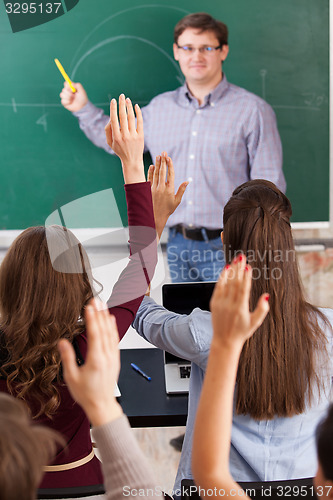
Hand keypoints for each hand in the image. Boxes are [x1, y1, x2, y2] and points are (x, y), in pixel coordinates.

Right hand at [58, 299, 122, 426]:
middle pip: (104, 331)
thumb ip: (68, 358)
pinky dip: (113, 328)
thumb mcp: (71, 377)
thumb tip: (62, 342)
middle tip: (96, 300)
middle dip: (100, 313)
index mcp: (96, 360)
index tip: (89, 307)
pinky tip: (111, 320)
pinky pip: (115, 340)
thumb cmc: (86, 394)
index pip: (95, 335)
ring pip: (111, 334)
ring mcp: (113, 357)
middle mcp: (107, 357)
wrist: (102, 405)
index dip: (92, 319)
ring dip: (107, 318)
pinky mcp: (116, 358)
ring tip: (103, 305)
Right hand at [60, 81, 87, 111]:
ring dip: (68, 97)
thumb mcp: (82, 91)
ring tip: (72, 99)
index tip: (70, 88)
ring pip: (61, 94)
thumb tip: (71, 83)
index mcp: (71, 88)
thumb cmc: (82, 99)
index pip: (66, 83)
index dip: (67, 85)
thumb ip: (78, 85)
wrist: (82, 107)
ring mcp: (65, 97)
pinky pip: (62, 101)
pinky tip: (70, 103)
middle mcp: (67, 92)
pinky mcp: (64, 102)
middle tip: (73, 95)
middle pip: (63, 89)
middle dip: (68, 93)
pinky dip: (67, 102)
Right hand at [105, 94, 144, 183]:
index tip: (113, 100)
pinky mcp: (141, 136)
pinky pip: (140, 122)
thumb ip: (108, 130)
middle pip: (123, 116)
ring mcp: (133, 136)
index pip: (114, 119)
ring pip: (131, 117)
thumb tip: (111, 118)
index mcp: (116, 137)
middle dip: (121, 104)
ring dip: (129, 106)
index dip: (113, 108)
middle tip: (121, 95)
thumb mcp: (110, 143)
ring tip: (127, 99)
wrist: (132, 160)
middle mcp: (125, 136)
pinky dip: (138, 113)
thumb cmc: (119, 150)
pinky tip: (136, 106)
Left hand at [148, 152, 187, 237]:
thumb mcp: (177, 201)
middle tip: (163, 152)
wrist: (155, 217)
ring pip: (155, 174)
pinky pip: (149, 179)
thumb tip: (187, 181)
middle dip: (163, 161)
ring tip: (158, 156)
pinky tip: (152, 166)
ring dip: (157, 164)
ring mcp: (154, 189)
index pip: (170, 175)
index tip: (169, 158)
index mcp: (169, 190)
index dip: (170, 165)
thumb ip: (181, 190)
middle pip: (162, 172)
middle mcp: (161, 188)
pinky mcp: (148, 190)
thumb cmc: (168, 209)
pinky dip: (150, 172)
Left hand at [210, 255, 269, 348]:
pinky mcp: (214, 303)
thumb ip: (262, 309)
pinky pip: (218, 288)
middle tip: (242, 257)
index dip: (246, 278)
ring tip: (235, 260)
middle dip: (238, 269)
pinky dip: (222, 278)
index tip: (248, 267)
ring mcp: (221, 303)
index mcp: (240, 309)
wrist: (224, 341)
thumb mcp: (255, 323)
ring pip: (226, 283)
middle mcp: (229, 305)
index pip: (243, 290)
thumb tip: (267, 295)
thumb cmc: (242, 332)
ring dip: (231, 271)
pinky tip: (226, 269)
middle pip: (234, 283)